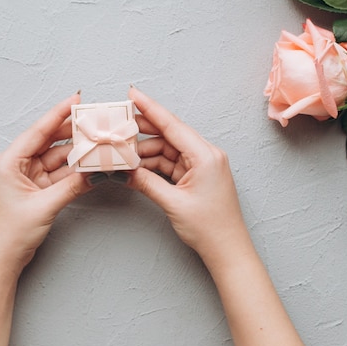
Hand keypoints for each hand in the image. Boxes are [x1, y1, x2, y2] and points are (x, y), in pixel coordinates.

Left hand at [0, 93, 92, 277]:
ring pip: (56, 157)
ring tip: (99, 143)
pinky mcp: (36, 188)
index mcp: (8, 162)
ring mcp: (27, 176)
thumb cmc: (10, 234)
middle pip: (48, 141)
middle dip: (72, 132)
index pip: (38, 131)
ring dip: (76, 153)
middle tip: (95, 121)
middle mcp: (16, 164)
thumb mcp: (45, 206)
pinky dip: (74, 170)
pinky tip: (90, 164)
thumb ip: (72, 186)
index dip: (58, 114)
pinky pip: (58, 173)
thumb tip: (96, 172)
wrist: (2, 260)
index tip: (76, 100)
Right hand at [127, 87, 251, 269]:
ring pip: (166, 150)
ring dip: (144, 153)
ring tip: (122, 155)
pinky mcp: (195, 176)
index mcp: (206, 155)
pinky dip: (152, 166)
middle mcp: (205, 155)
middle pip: (168, 135)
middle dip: (142, 131)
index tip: (132, 95)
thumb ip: (146, 182)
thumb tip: (124, 170)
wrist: (227, 250)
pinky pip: (170, 163)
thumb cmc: (210, 228)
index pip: (172, 125)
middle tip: (118, 127)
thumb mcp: (173, 203)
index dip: (150, 108)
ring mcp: (201, 165)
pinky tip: (135, 167)